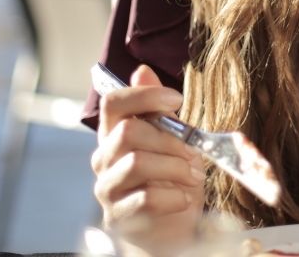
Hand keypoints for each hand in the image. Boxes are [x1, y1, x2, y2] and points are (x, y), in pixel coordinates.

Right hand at [91, 64, 205, 250]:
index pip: (113, 102)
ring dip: (174, 168)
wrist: (170, 228)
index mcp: (115, 134)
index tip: (176, 100)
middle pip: (128, 131)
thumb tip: (142, 70)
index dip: (144, 95)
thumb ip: (157, 110)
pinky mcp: (117, 216)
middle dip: (170, 139)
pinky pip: (144, 198)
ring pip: (136, 163)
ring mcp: (107, 188)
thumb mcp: (173, 141)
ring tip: (193, 177)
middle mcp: (104, 158)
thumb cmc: (171, 181)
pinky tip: (185, 199)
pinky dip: (173, 197)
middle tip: (194, 153)